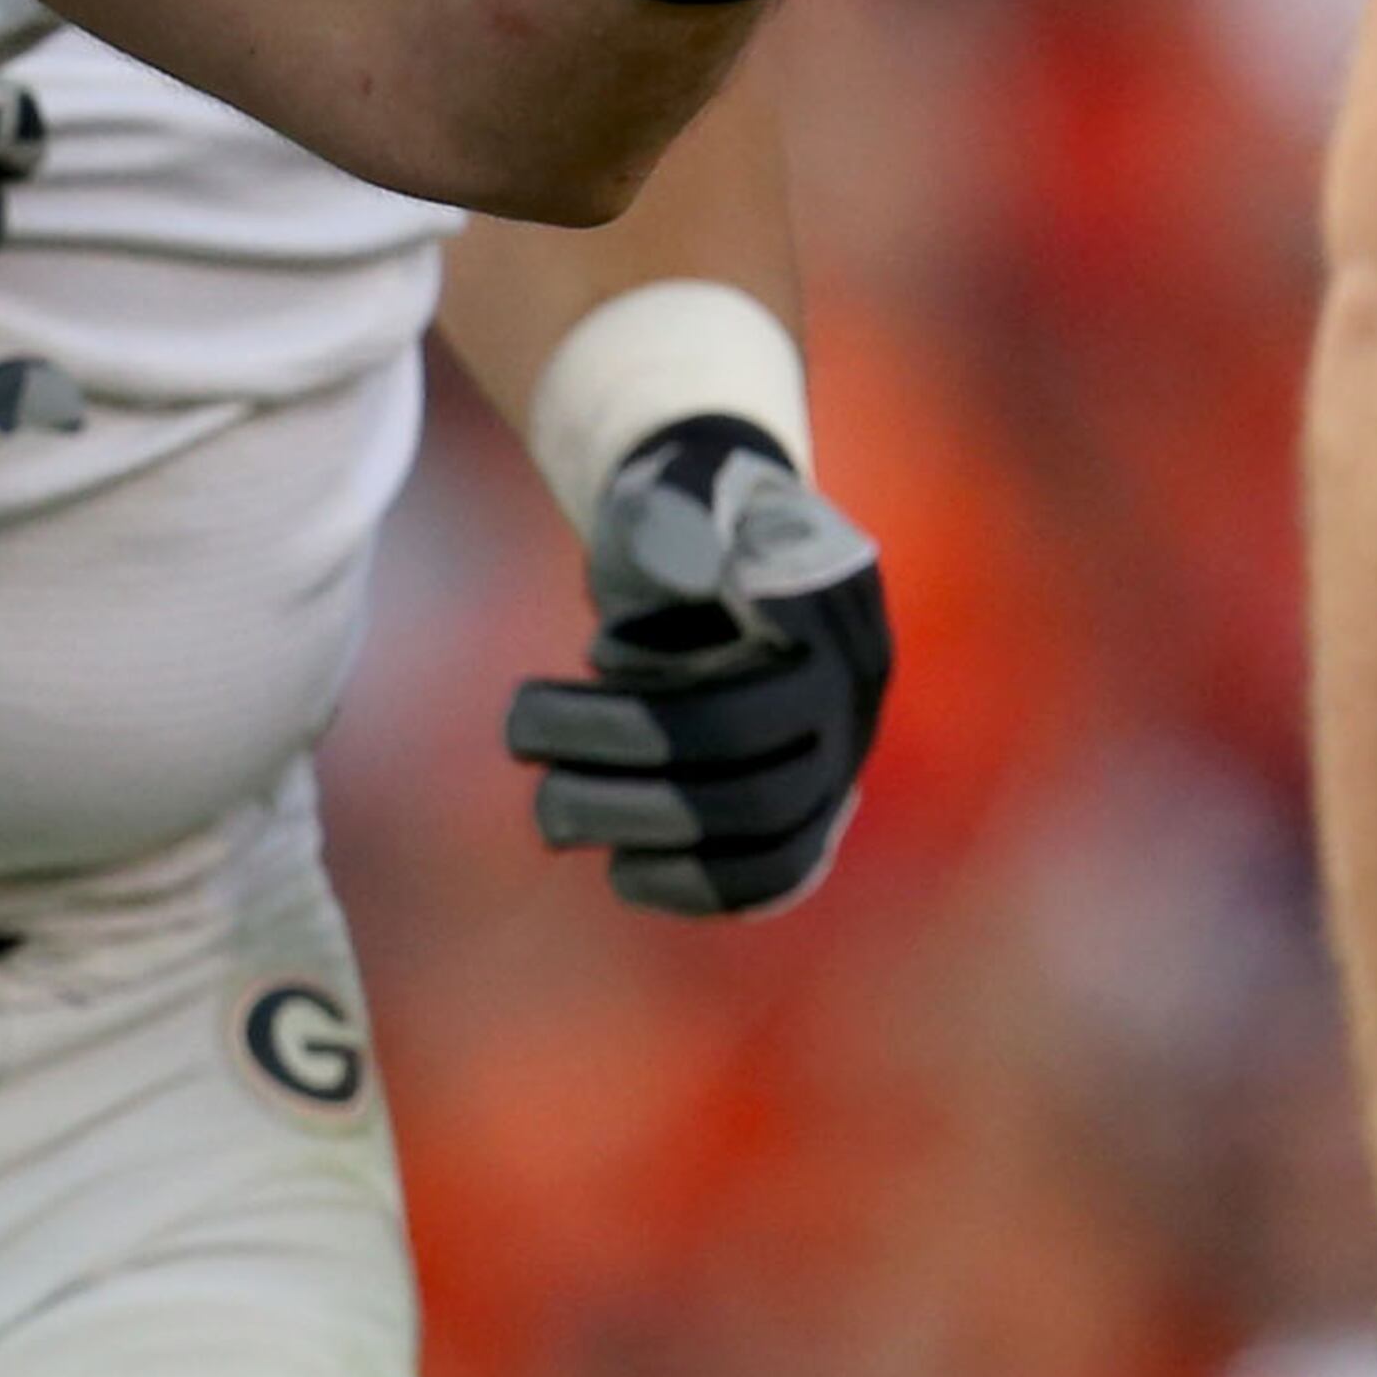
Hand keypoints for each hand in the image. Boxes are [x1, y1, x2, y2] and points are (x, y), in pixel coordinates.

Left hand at [505, 418, 889, 916]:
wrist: (713, 547)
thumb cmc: (680, 514)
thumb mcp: (669, 490)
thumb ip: (671, 516)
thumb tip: (678, 566)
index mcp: (834, 600)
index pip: (770, 655)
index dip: (676, 671)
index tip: (596, 647)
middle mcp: (854, 685)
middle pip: (753, 760)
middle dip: (623, 754)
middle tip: (522, 730)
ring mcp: (841, 752)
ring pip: (766, 828)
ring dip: (647, 826)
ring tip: (552, 808)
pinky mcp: (811, 807)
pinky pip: (773, 874)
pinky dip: (698, 886)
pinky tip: (622, 872)